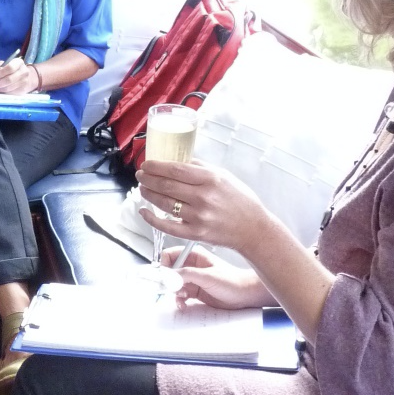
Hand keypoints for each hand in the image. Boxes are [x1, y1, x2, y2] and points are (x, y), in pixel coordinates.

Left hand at [0, 56, 38, 93]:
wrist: (25, 77)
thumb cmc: (10, 70)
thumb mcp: (2, 64)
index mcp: (18, 62)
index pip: (10, 68)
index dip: (0, 73)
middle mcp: (24, 71)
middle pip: (10, 79)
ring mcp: (24, 82)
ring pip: (9, 88)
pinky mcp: (23, 90)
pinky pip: (11, 93)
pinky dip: (3, 92)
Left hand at [137, 160, 270, 254]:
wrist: (253, 228)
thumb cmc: (240, 200)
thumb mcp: (224, 175)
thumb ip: (200, 167)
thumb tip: (177, 160)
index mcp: (211, 179)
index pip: (175, 169)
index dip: (156, 166)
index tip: (146, 164)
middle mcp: (204, 197)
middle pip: (166, 185)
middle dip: (148, 179)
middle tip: (140, 175)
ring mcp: (199, 216)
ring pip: (164, 203)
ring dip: (149, 194)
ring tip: (143, 188)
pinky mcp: (196, 233)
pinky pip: (168, 226)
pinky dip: (152, 219)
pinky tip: (144, 211)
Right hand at [158, 245, 269, 310]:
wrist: (245, 295)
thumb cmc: (232, 281)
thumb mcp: (207, 276)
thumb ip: (186, 274)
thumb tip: (168, 275)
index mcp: (194, 255)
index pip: (170, 255)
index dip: (165, 265)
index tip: (165, 276)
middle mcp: (192, 266)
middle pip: (170, 271)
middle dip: (169, 282)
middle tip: (174, 289)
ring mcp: (193, 279)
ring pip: (173, 284)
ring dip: (174, 292)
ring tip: (183, 296)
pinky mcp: (195, 291)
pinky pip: (180, 295)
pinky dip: (179, 300)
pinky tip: (184, 304)